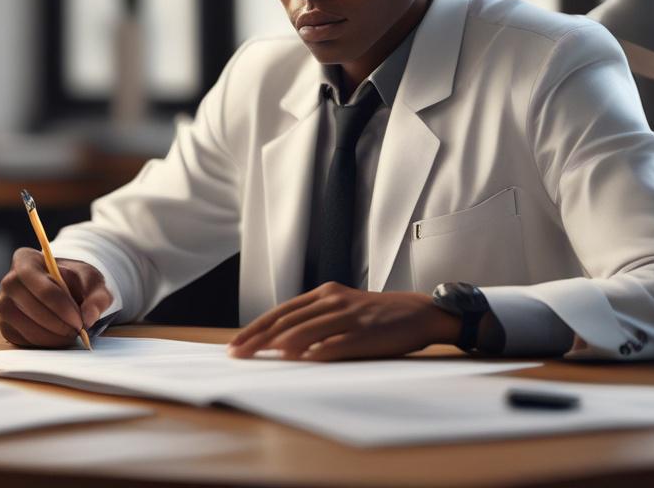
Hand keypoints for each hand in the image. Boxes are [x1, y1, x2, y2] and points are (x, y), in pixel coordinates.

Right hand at [0, 248, 112, 347]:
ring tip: (70, 334)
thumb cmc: (76, 280)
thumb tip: (89, 317)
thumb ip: (97, 296)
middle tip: (78, 330)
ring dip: (51, 335)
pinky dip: (43, 343)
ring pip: (24, 325)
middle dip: (58, 323)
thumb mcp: (93, 281)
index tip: (80, 320)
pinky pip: (22, 339)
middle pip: (30, 306)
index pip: (41, 286)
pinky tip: (58, 337)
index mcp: (26, 260)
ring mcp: (4, 305)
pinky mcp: (6, 326)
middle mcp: (9, 281)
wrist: (65, 289)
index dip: (62, 306)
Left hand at [227, 282, 460, 361]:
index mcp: (324, 294)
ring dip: (281, 343)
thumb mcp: (342, 308)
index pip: (281, 312)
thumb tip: (280, 343)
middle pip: (287, 320)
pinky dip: (316, 351)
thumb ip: (315, 320)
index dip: (255, 327)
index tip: (236, 344)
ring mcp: (348, 316)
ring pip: (307, 329)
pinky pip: (336, 343)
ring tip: (260, 355)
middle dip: (259, 338)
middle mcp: (333, 301)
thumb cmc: (377, 316)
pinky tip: (301, 360)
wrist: (418, 313)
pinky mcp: (364, 333)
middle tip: (237, 354)